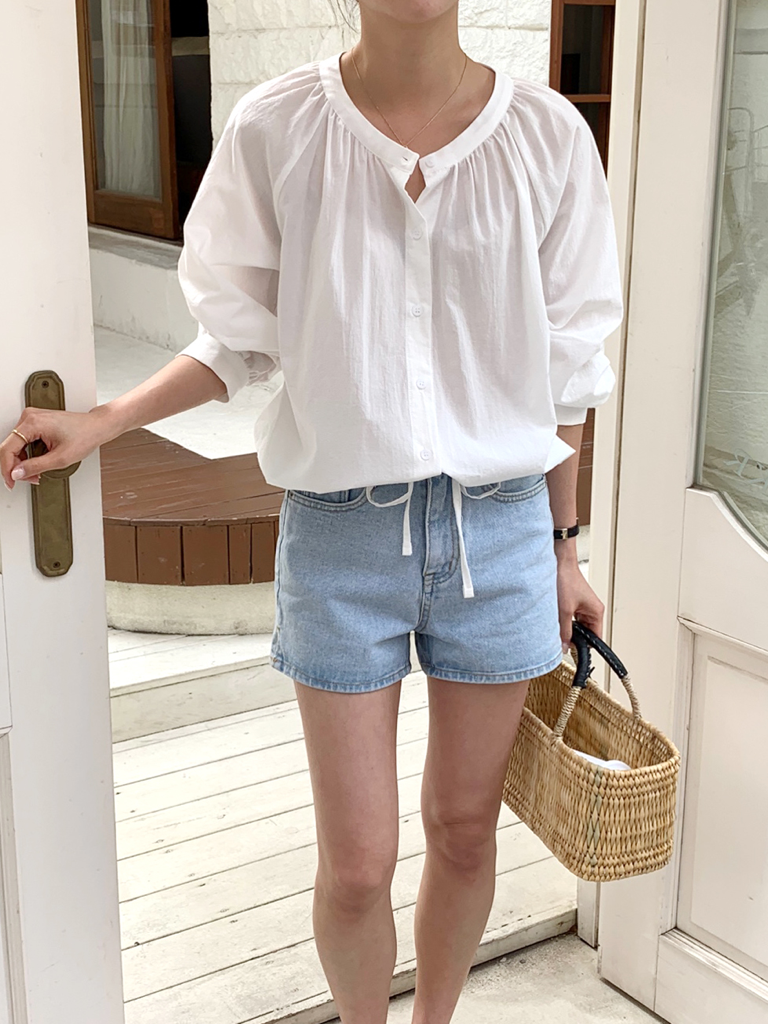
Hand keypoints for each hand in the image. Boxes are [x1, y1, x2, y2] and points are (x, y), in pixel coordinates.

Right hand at [0, 406, 114, 490]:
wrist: (96, 427)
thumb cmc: (84, 436)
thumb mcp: (60, 458)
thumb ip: (36, 467)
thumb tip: (17, 473)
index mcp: (32, 423)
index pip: (7, 448)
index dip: (7, 469)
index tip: (11, 482)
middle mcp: (29, 417)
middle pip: (10, 447)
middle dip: (17, 467)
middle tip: (30, 479)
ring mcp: (32, 419)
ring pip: (16, 446)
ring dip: (23, 462)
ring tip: (37, 473)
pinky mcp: (35, 422)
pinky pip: (23, 441)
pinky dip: (29, 455)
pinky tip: (38, 463)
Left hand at [555, 549, 604, 648]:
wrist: (559, 562)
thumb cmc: (566, 579)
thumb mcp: (564, 610)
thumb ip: (564, 631)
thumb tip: (563, 647)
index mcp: (596, 612)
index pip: (595, 638)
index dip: (584, 647)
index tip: (573, 652)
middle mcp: (592, 610)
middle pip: (585, 633)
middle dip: (573, 637)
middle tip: (560, 638)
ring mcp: (583, 606)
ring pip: (576, 626)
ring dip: (567, 627)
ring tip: (558, 623)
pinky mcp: (574, 602)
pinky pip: (570, 618)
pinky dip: (564, 620)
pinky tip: (556, 617)